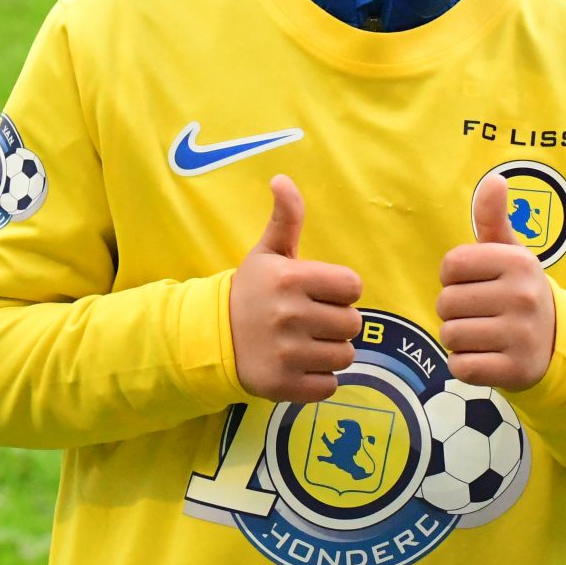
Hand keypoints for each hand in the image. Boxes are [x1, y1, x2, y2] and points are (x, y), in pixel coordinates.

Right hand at [229, 175, 363, 403]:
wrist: (212, 337)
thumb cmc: (251, 291)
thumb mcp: (267, 253)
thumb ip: (285, 218)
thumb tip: (282, 179)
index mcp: (291, 279)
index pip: (353, 286)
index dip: (340, 290)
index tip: (319, 293)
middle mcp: (290, 316)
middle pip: (353, 324)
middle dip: (336, 322)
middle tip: (311, 320)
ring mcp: (287, 353)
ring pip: (345, 356)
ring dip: (330, 351)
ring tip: (306, 343)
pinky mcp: (284, 385)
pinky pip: (330, 385)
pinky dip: (319, 379)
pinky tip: (299, 365)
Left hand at [437, 174, 556, 389]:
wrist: (558, 342)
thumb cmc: (519, 290)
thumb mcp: (511, 253)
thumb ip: (493, 219)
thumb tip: (494, 179)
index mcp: (518, 263)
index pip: (451, 265)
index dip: (454, 277)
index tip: (475, 283)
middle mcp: (522, 297)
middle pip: (446, 303)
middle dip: (454, 310)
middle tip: (480, 312)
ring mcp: (521, 335)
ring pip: (450, 335)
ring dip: (458, 338)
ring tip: (483, 334)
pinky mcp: (515, 370)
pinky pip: (460, 367)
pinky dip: (464, 364)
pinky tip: (485, 356)